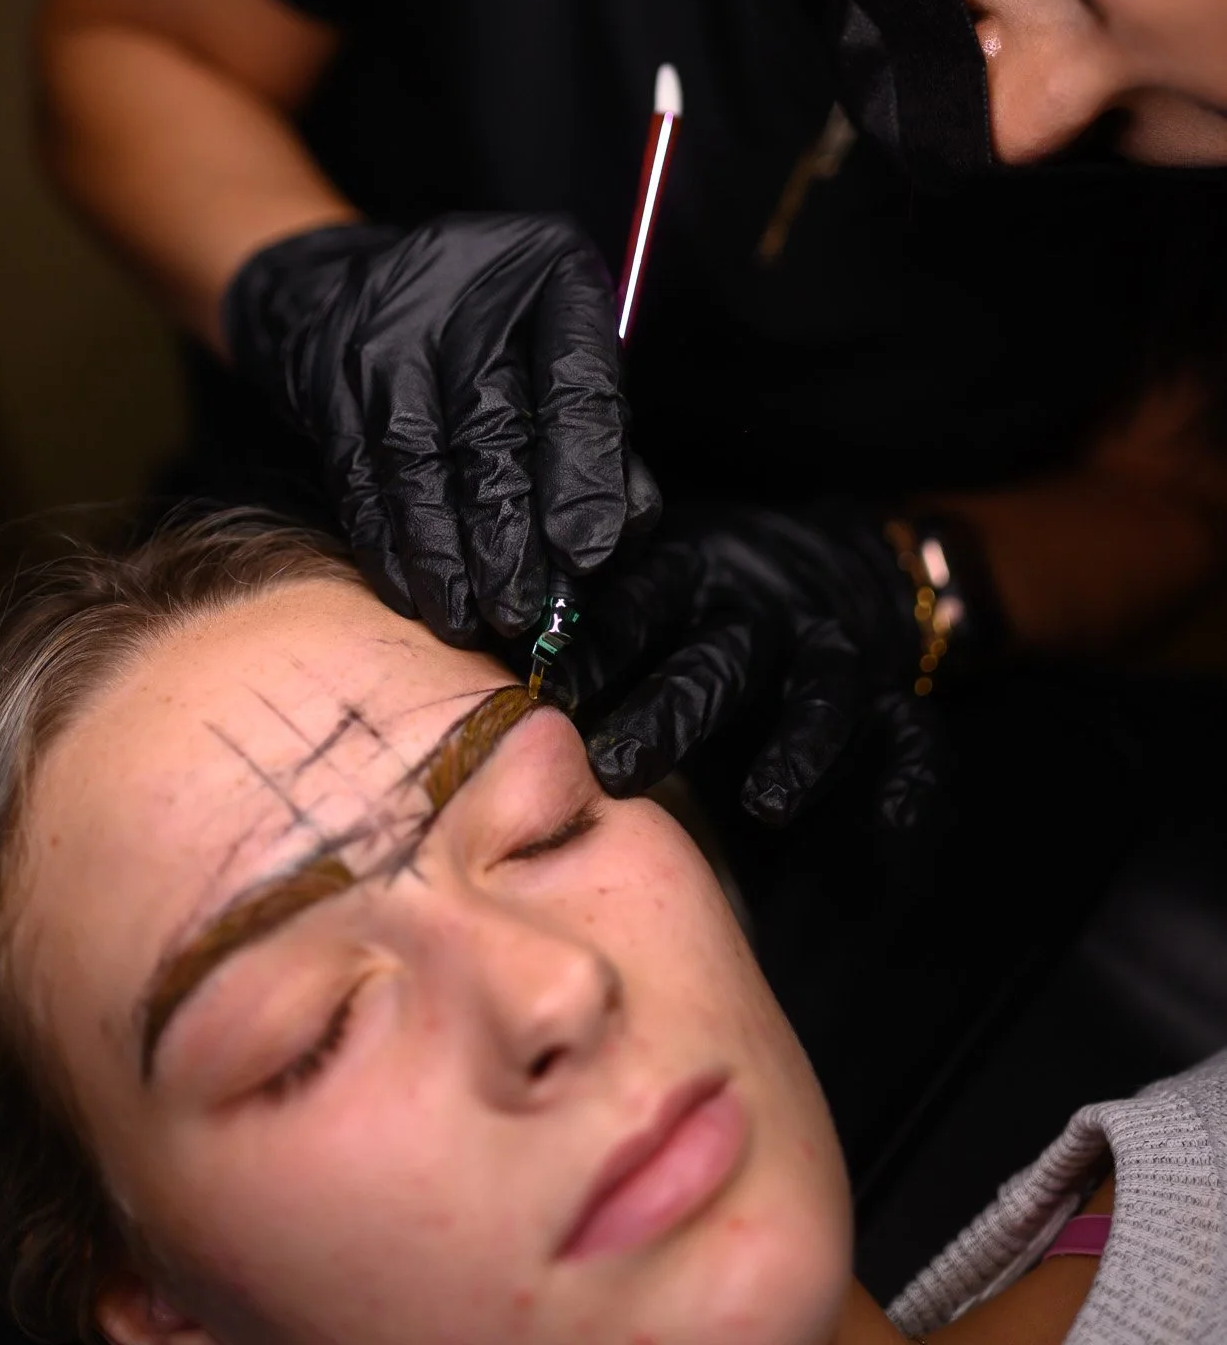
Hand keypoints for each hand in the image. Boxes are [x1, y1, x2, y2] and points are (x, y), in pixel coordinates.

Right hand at [222, 213, 659, 640]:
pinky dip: (387, 546)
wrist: (352, 279)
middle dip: (507, 539)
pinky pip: (358, 478)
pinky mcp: (327, 380)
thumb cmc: (492, 323)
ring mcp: (385, 336)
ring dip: (444, 558)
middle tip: (524, 612)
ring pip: (416, 466)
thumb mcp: (566, 343)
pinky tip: (413, 595)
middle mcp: (464, 296)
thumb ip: (599, 428)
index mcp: (553, 274)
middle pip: (490, 431)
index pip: (576, 385)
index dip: (583, 476)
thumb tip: (617, 534)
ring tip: (469, 620)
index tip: (588, 555)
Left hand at [563, 502, 943, 828]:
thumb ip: (577, 629)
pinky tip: (893, 823)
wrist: (828, 557)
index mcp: (686, 579)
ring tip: (767, 804)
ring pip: (823, 690)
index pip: (635, 601)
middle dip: (671, 711)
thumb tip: (465, 658)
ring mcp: (832, 651)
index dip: (595, 644)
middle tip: (614, 766)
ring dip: (798, 745)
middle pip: (718, 657)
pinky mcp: (892, 693)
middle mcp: (759, 612)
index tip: (545, 687)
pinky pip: (915, 737)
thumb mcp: (639, 589)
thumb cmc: (692, 604)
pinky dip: (910, 781)